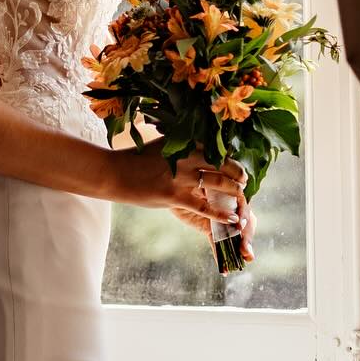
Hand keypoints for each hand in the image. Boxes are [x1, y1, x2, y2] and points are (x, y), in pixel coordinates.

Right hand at [112, 144, 253, 261]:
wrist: (114, 173)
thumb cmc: (138, 160)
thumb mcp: (164, 146)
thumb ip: (183, 146)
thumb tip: (201, 148)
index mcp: (185, 141)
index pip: (218, 148)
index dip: (232, 157)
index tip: (241, 164)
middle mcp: (187, 156)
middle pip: (223, 163)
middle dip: (238, 173)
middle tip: (245, 181)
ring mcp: (181, 176)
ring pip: (218, 183)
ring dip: (234, 192)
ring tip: (242, 198)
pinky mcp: (174, 195)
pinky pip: (204, 206)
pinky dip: (221, 213)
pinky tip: (233, 219)